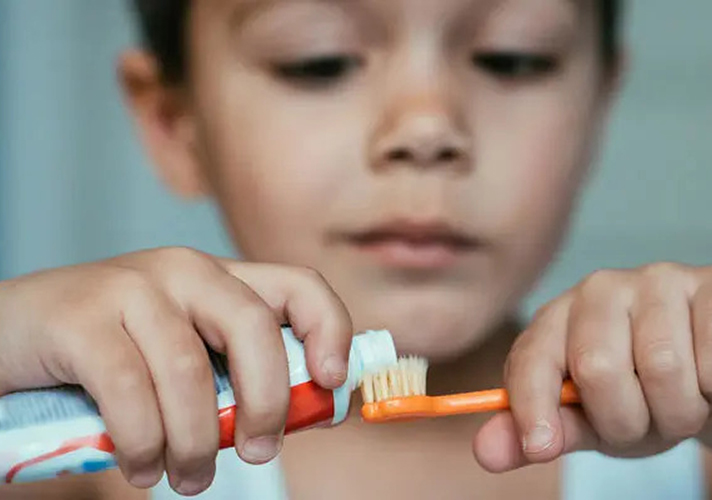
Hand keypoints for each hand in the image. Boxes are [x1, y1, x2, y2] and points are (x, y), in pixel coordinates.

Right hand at [0, 247, 351, 494]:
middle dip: (268, 402)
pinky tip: (143, 467)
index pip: (298, 285)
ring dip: (197, 444)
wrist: (12, 336)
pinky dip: (145, 443)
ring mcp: (131, 287)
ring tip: (189, 478)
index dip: (329, 330)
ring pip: (190, 374)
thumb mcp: (184, 355)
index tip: (331, 383)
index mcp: (219, 279)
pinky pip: (131, 391)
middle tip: (260, 452)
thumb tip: (306, 409)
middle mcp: (183, 270)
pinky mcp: (81, 317)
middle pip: (254, 327)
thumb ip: (235, 374)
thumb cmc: (112, 355)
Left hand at [474, 263, 711, 471]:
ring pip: (662, 364)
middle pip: (597, 367)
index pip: (531, 360)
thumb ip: (538, 432)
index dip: (533, 408)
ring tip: (684, 401)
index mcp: (557, 322)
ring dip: (681, 410)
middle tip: (649, 423)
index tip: (541, 446)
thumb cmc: (640, 399)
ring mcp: (657, 280)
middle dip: (628, 421)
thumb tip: (485, 451)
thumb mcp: (587, 422)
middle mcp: (599, 291)